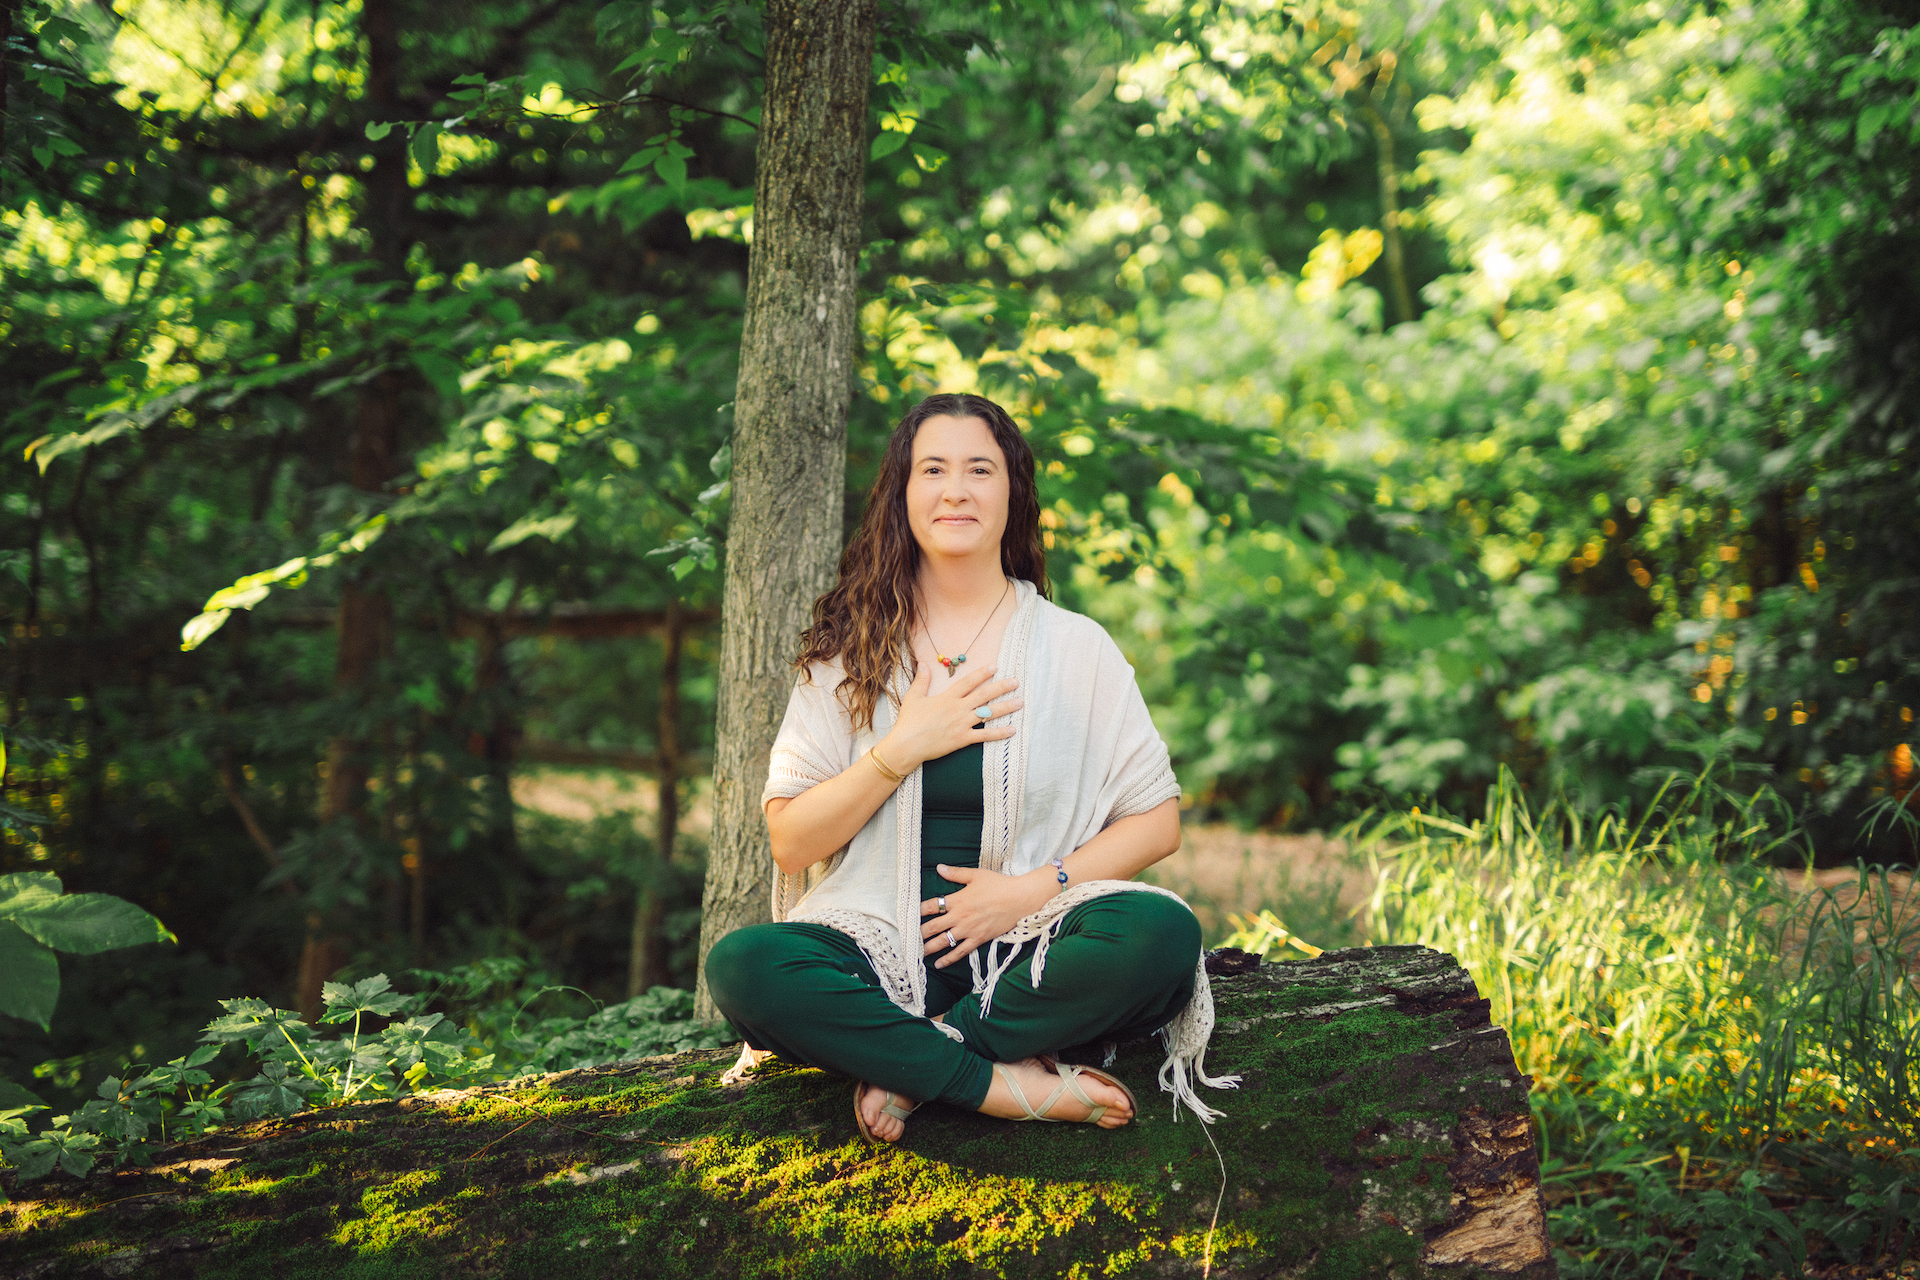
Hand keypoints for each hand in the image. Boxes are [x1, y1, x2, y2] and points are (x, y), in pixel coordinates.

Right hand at [878, 662, 1020, 770]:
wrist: (907, 745)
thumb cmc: (908, 722)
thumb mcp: (913, 697)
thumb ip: (921, 680)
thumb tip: (923, 663)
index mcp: (947, 697)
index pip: (968, 682)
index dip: (982, 674)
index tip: (994, 667)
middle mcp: (958, 708)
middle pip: (984, 695)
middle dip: (1001, 687)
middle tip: (1015, 682)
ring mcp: (962, 724)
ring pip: (988, 713)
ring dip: (1005, 707)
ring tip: (1019, 703)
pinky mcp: (963, 739)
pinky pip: (985, 735)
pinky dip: (999, 733)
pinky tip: (1012, 730)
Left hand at [919, 865, 1049, 967]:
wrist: (1019, 899)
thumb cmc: (999, 885)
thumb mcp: (976, 875)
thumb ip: (956, 873)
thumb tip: (939, 867)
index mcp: (957, 900)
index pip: (931, 906)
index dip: (918, 911)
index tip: (907, 915)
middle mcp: (960, 917)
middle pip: (932, 927)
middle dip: (918, 933)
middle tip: (906, 938)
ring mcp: (968, 930)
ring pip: (943, 942)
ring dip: (928, 948)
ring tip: (917, 953)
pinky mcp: (978, 939)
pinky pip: (960, 952)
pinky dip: (948, 959)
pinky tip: (939, 964)